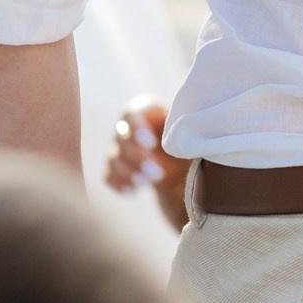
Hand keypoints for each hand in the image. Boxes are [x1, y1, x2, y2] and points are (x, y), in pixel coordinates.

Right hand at [107, 98, 187, 231]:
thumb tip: (194, 134)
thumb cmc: (192, 135)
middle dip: (139, 158)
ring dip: (129, 173)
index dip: (137, 128)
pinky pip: (109, 176)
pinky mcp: (118, 168)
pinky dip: (119, 184)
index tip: (152, 143)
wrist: (185, 157)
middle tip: (158, 173)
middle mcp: (128, 128)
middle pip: (122, 140)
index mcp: (146, 110)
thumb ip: (188, 127)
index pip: (130, 113)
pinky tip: (134, 192)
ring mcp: (120, 148)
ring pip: (114, 159)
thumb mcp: (192, 128)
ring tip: (148, 183)